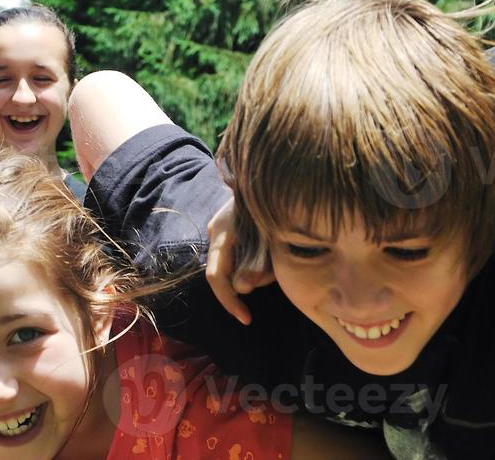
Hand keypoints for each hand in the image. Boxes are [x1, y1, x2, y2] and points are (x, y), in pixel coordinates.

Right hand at [205, 196, 273, 325]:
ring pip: (234, 266)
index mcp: (222, 233)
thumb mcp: (269, 237)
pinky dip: (254, 263)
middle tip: (275, 276)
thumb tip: (242, 289)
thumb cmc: (274, 203)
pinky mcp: (232, 230)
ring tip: (278, 257)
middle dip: (249, 283)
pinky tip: (270, 254)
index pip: (216, 277)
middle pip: (225, 273)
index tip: (247, 318)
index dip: (229, 302)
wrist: (275, 175)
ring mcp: (222, 229)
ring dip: (256, 271)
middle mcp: (216, 231)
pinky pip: (239, 256)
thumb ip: (256, 263)